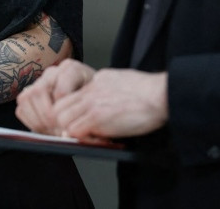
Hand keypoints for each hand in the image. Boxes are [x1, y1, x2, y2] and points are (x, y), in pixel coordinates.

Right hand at [15, 59, 94, 134]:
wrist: (89, 98)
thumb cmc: (93, 101)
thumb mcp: (96, 103)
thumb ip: (85, 111)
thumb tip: (68, 133)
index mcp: (72, 69)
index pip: (60, 90)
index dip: (62, 111)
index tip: (68, 125)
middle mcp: (53, 72)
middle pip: (38, 91)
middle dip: (46, 116)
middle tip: (56, 131)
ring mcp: (40, 81)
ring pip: (27, 97)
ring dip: (37, 119)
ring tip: (50, 131)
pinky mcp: (30, 93)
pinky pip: (21, 107)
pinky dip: (30, 121)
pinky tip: (44, 128)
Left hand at [53, 69, 167, 140]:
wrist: (160, 94)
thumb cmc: (149, 91)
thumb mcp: (121, 81)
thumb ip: (106, 89)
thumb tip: (101, 103)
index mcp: (97, 80)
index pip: (68, 96)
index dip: (70, 111)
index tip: (78, 120)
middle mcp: (90, 90)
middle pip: (59, 107)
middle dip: (65, 122)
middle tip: (79, 132)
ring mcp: (92, 103)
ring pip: (62, 119)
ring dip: (72, 130)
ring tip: (89, 136)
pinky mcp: (97, 117)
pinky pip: (75, 131)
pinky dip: (82, 138)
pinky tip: (96, 139)